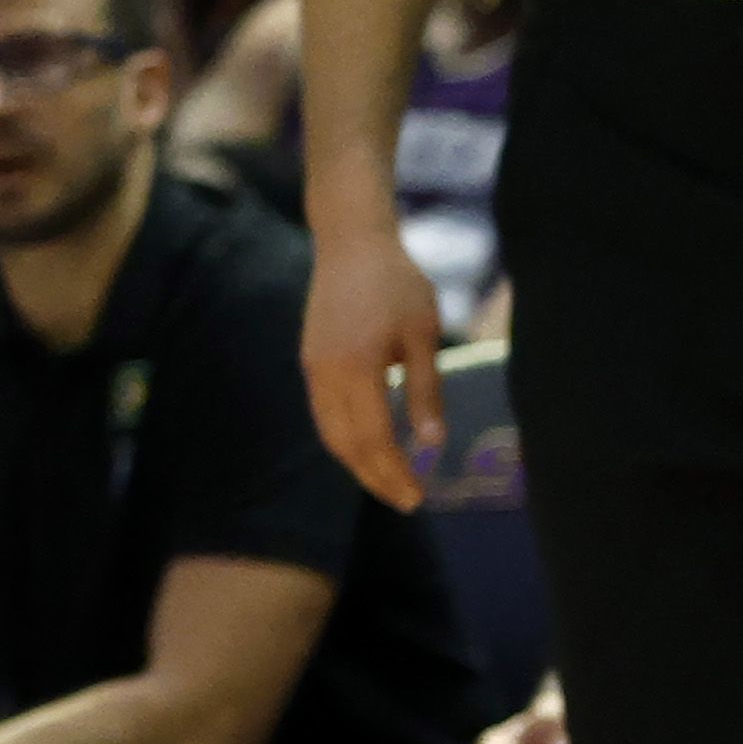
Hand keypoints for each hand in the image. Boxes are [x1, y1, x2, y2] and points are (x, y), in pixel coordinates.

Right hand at [301, 213, 449, 505]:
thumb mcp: (423, 334)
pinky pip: (323, 416)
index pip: (374, 440)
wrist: (351, 242)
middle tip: (406, 501)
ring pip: (329, 435)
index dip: (394, 474)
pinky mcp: (310, 362)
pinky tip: (367, 446)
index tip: (418, 497)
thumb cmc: (397, 283)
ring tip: (387, 481)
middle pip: (346, 446)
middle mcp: (327, 375)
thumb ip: (426, 391)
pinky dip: (344, 441)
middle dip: (375, 479)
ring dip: (357, 464)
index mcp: (358, 368)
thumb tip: (432, 446)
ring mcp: (313, 369)